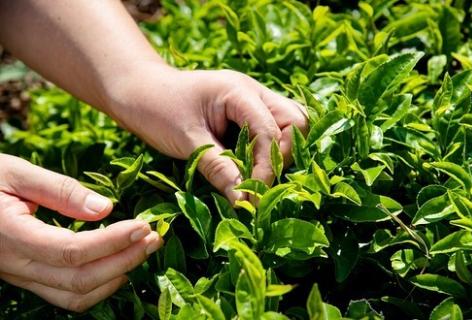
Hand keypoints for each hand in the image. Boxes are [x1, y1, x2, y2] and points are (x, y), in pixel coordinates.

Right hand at [0, 154, 162, 311]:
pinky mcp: (27, 278)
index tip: (142, 226)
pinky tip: (119, 266)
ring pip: (74, 296)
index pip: (70, 251)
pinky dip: (98, 287)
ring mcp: (20, 277)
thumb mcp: (17, 172)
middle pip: (78, 279)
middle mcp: (15, 264)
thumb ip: (61, 191)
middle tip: (154, 238)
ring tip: (143, 250)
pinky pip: (66, 296)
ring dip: (115, 276)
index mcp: (10, 235)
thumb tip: (105, 209)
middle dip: (124, 260)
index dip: (111, 241)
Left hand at [107, 65, 307, 202]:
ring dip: (278, 154)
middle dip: (283, 155)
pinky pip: (271, 131)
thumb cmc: (155, 107)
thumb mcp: (186, 140)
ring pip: (289, 126)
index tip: (251, 197)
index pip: (271, 131)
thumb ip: (218, 168)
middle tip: (259, 182)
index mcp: (239, 91)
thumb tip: (244, 201)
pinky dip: (266, 152)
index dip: (266, 167)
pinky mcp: (246, 114)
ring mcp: (252, 101)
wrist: (136, 88)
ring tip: (257, 178)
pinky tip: (251, 169)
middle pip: (296, 122)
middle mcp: (254, 92)